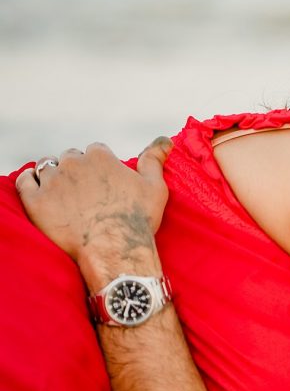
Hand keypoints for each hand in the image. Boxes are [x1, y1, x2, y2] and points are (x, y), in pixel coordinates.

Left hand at [15, 138, 172, 287]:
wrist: (115, 250)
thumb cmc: (137, 220)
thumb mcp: (155, 187)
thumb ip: (154, 159)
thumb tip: (164, 140)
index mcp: (100, 157)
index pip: (96, 151)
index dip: (101, 166)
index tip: (105, 183)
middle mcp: (73, 163)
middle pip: (71, 157)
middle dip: (77, 171)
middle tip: (86, 193)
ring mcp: (52, 181)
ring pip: (47, 167)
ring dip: (54, 176)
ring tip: (64, 194)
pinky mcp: (36, 200)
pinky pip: (25, 182)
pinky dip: (30, 182)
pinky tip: (39, 190)